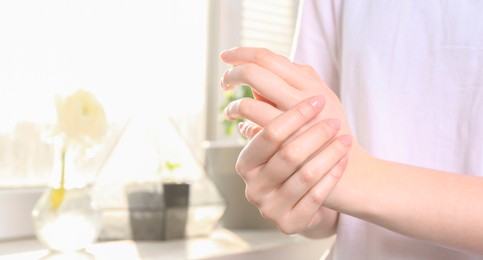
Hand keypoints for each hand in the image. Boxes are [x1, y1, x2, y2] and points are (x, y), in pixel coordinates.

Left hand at [220, 47, 351, 137]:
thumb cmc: (331, 132)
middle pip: (255, 72)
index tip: (227, 56)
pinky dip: (244, 126)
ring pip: (249, 104)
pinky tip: (243, 126)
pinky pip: (254, 131)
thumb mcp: (321, 98)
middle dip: (232, 74)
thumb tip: (264, 71)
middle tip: (224, 82)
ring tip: (231, 112)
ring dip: (234, 106)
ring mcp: (294, 122)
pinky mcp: (286, 146)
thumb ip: (296, 81)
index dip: (242, 53)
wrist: (348, 169)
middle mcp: (303, 96)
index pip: (268, 57)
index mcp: (310, 82)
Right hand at [226, 94, 351, 233]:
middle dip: (316, 134)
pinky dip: (332, 175)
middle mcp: (253, 187)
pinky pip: (317, 197)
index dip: (294, 115)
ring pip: (305, 175)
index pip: (269, 134)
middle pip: (288, 154)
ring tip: (345, 137)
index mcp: (245, 163)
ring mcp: (269, 208)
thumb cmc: (291, 162)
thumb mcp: (278, 143)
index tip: (318, 99)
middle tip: (335, 120)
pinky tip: (343, 159)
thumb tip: (266, 80)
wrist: (299, 201)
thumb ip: (270, 115)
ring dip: (329, 153)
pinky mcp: (289, 224)